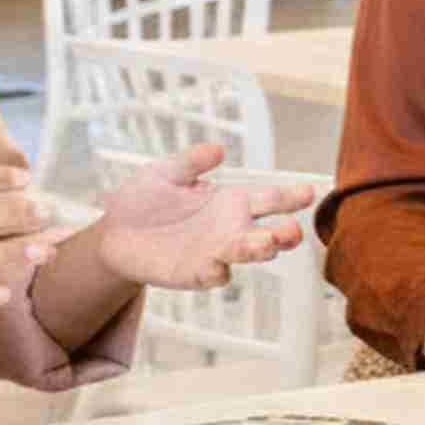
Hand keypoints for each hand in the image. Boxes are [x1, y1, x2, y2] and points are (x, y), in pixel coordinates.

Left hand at [88, 143, 321, 289]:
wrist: (114, 233)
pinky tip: (217, 266)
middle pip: (269, 233)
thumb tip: (218, 149)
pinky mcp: (194, 273)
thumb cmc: (144, 200)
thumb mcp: (165, 172)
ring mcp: (216, 253)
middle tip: (292, 231)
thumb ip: (191, 162)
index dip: (290, 196)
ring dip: (256, 251)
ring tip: (263, 244)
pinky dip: (216, 271)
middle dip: (284, 234)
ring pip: (246, 255)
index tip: (309, 191)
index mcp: (231, 201)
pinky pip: (212, 274)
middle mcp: (231, 229)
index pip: (269, 198)